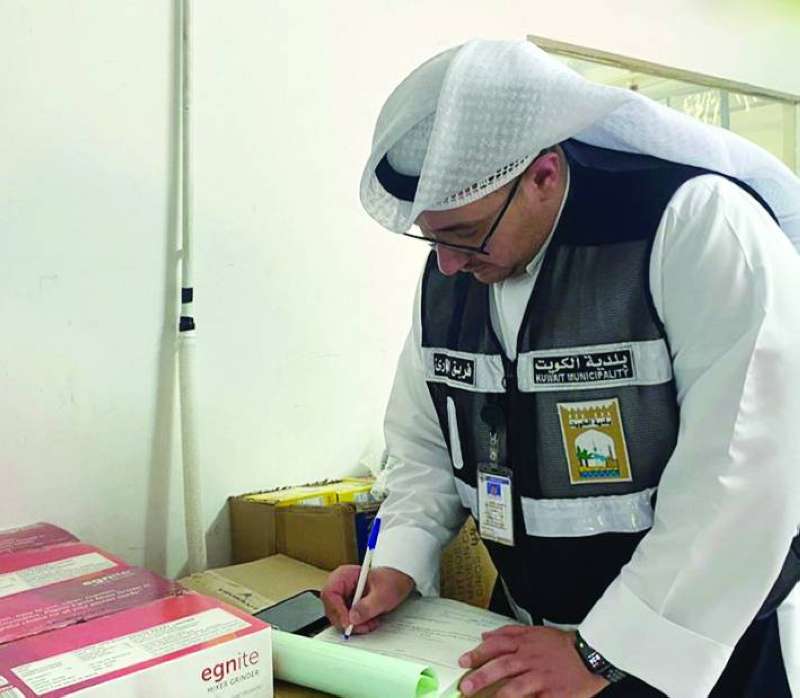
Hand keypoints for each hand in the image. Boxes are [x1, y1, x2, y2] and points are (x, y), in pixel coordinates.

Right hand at [320, 564, 414, 634]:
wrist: (398, 580)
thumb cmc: (391, 579)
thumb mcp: (383, 593)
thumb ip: (368, 606)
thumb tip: (353, 618)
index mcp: (344, 575)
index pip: (330, 594)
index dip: (337, 611)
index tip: (349, 623)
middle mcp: (340, 586)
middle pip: (332, 608)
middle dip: (347, 621)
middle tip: (362, 627)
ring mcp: (344, 596)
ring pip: (339, 617)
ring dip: (354, 625)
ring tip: (370, 624)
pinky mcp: (348, 605)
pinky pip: (347, 619)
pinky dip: (357, 624)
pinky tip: (369, 622)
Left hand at [458, 625, 608, 697]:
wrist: (592, 655)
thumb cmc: (563, 645)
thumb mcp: (535, 631)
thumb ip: (509, 633)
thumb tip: (485, 635)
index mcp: (525, 643)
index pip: (496, 646)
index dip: (478, 653)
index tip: (463, 661)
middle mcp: (531, 659)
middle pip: (502, 666)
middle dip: (482, 676)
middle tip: (465, 686)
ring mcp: (542, 677)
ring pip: (516, 686)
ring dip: (499, 695)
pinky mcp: (554, 694)